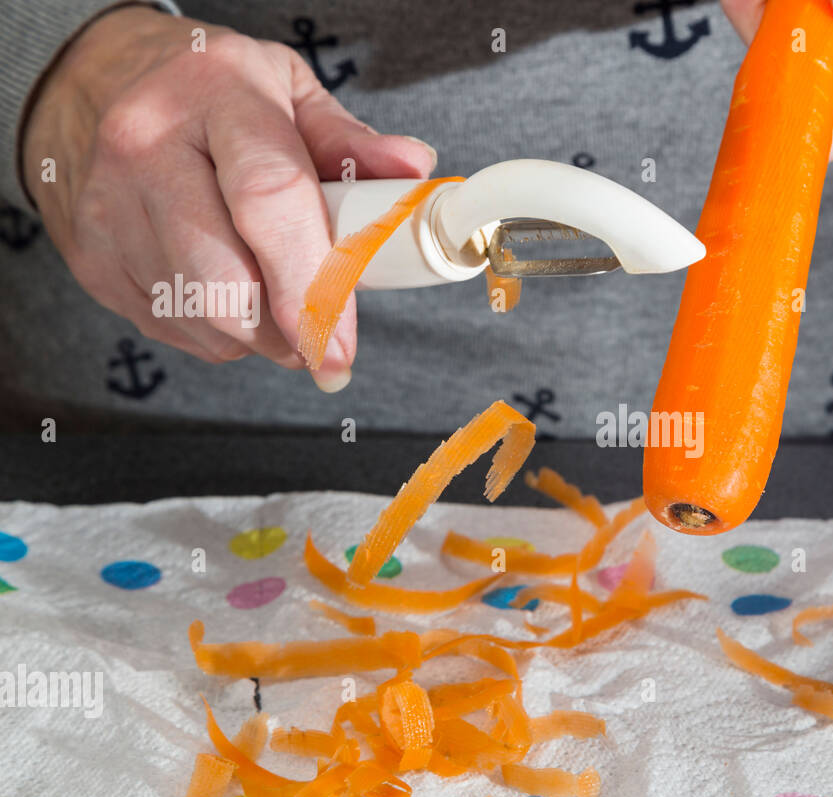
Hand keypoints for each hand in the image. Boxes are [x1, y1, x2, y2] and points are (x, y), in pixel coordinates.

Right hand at [22, 5, 435, 389]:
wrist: (97, 81)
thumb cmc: (213, 93)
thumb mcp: (288, 90)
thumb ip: (350, 141)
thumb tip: (412, 171)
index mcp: (214, 97)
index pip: (271, 203)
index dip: (313, 288)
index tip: (341, 346)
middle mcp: (146, 149)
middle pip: (226, 285)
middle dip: (287, 332)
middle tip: (321, 337)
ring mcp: (109, 207)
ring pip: (198, 318)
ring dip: (255, 337)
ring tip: (276, 300)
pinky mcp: (88, 256)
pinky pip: (169, 327)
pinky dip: (214, 332)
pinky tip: (228, 291)